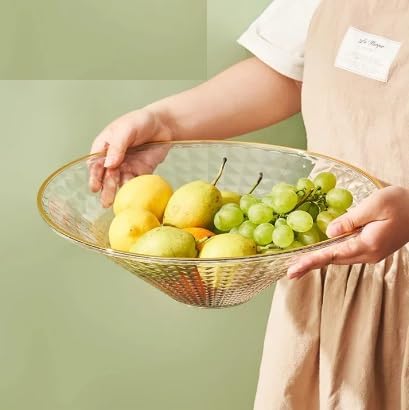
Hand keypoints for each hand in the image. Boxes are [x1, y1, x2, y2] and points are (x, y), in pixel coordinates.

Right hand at [88, 109, 172, 206]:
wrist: (164, 124)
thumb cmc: (140, 121)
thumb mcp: (126, 130)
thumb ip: (117, 147)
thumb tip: (108, 165)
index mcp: (104, 146)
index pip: (96, 164)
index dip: (94, 176)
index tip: (95, 187)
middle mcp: (113, 159)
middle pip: (107, 176)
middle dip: (106, 189)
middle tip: (105, 202)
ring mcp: (127, 166)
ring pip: (120, 182)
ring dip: (118, 192)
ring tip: (116, 203)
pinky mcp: (141, 171)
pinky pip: (136, 182)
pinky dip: (134, 189)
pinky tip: (133, 196)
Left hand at [287, 186, 408, 278]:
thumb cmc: (400, 203)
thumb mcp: (374, 205)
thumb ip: (350, 220)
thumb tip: (329, 233)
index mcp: (367, 245)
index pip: (332, 255)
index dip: (310, 262)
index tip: (293, 271)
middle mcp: (368, 254)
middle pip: (333, 260)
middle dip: (310, 265)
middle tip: (290, 272)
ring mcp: (370, 254)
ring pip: (339, 258)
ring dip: (319, 261)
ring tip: (299, 266)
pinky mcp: (371, 249)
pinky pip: (346, 253)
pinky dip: (330, 255)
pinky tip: (319, 255)